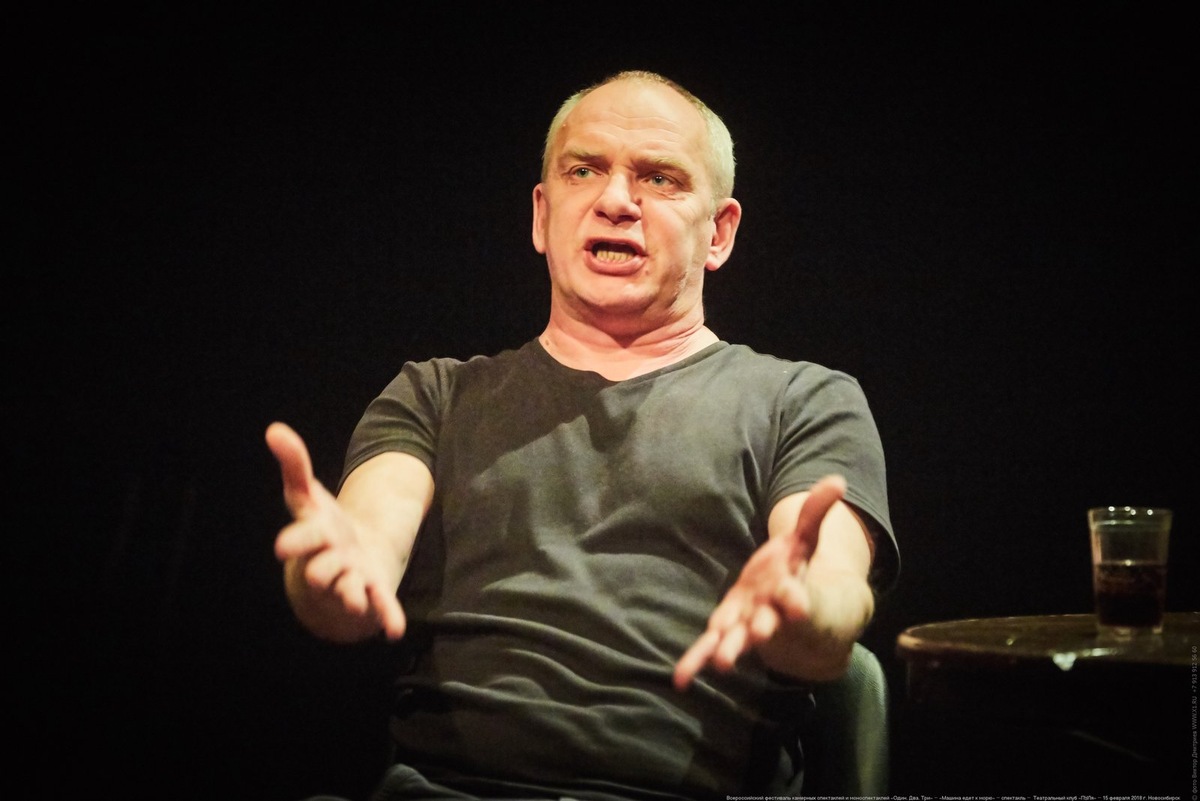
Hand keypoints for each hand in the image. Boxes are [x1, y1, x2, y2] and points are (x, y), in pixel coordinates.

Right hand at [266, 421, 406, 640]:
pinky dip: (386, 617)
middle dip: (321, 570)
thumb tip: (274, 429)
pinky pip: (380, 606)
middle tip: (317, 573)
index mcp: (314, 539)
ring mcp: (351, 579)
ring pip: (348, 589)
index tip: (281, 548)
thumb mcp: (308, 496)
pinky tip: (395, 630)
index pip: (304, 537)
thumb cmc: (321, 530)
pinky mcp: (373, 591)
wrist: (340, 565)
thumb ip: (295, 464)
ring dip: (351, 594)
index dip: (296, 541)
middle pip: (322, 569)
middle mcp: (329, 563)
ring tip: (354, 598)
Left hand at [673, 475, 848, 689]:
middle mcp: (769, 613)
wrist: (786, 602)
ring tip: (722, 663)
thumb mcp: (805, 539)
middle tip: (760, 635)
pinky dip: (694, 662)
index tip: (798, 604)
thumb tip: (837, 480)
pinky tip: (679, 679)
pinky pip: (708, 647)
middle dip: (763, 629)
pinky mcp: (725, 628)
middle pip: (767, 623)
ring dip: (730, 649)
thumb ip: (816, 513)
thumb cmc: (794, 568)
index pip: (794, 594)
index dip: (795, 597)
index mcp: (789, 590)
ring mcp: (746, 624)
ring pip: (737, 640)